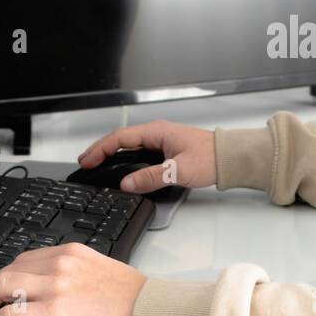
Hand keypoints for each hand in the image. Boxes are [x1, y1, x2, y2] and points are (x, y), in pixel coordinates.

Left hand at [0, 243, 145, 315]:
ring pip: (0, 287)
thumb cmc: (138, 304)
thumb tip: (56, 298)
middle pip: (6, 270)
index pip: (25, 259)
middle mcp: (60, 264)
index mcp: (73, 253)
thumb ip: (77, 278)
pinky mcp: (53, 312)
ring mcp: (55, 286)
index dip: (1, 274)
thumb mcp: (104, 276)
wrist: (154, 315)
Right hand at [76, 119, 215, 193]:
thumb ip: (151, 177)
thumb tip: (127, 183)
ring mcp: (161, 140)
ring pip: (129, 145)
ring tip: (98, 164)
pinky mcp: (167, 149)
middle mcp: (157, 133)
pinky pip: (139, 151)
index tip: (87, 161)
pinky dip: (125, 157)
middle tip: (85, 162)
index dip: (100, 150)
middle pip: (121, 140)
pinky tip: (122, 167)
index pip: (119, 139)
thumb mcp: (178, 170)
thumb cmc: (211, 158)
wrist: (231, 158)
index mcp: (156, 132)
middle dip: (101, 150)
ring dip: (112, 153)